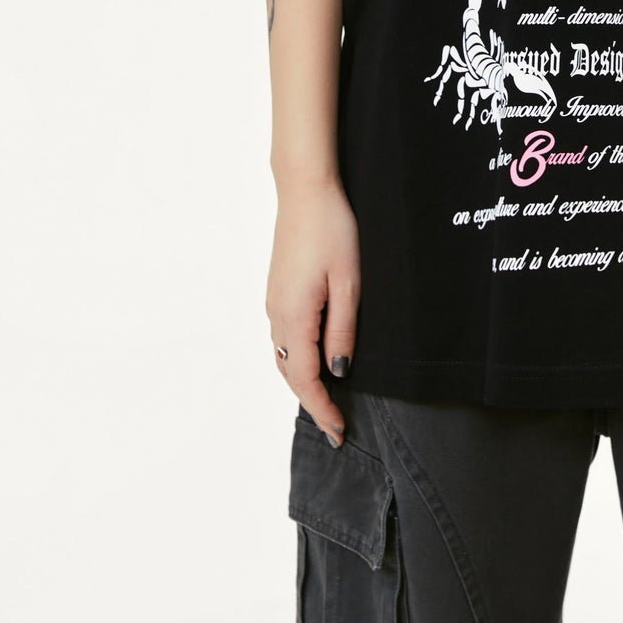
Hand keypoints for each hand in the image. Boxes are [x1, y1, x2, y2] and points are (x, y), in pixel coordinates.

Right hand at [266, 174, 360, 444]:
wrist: (306, 190)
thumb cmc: (333, 231)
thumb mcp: (349, 284)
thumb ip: (342, 332)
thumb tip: (338, 373)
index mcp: (294, 317)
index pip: (305, 380)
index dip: (322, 409)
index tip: (339, 432)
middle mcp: (277, 315)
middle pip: (289, 374)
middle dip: (312, 403)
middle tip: (335, 427)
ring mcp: (273, 301)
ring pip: (283, 357)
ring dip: (302, 383)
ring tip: (326, 401)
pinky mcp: (277, 289)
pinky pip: (283, 337)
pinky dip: (295, 360)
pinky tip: (312, 361)